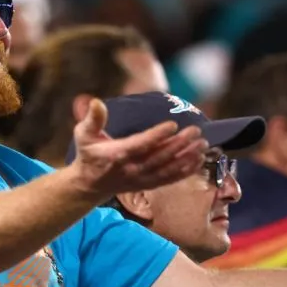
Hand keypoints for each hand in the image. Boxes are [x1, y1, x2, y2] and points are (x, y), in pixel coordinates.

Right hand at [65, 98, 206, 198]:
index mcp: (117, 155)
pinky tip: (198, 160)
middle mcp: (131, 169)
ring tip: (202, 144)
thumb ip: (93, 119)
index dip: (157, 136)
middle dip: (180, 144)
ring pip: (168, 169)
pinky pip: (169, 179)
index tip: (173, 124)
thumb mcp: (84, 135)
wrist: (89, 185)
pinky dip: (185, 171)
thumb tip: (96, 101)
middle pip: (160, 157)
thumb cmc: (88, 154)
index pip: (140, 145)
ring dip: (187, 157)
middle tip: (195, 130)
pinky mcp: (147, 185)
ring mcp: (141, 179)